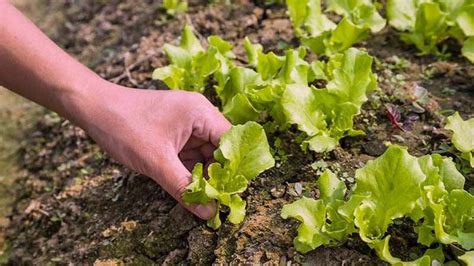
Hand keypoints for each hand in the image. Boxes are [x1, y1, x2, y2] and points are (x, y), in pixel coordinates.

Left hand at [73, 81, 230, 218]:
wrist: (93, 108)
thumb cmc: (125, 127)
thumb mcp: (157, 162)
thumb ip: (185, 188)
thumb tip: (209, 213)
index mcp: (200, 113)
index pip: (231, 141)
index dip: (234, 167)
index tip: (232, 192)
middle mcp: (198, 115)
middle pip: (219, 149)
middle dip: (217, 174)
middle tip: (216, 200)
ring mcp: (185, 124)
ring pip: (204, 154)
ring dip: (203, 174)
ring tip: (203, 198)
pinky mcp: (173, 133)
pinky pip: (189, 154)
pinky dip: (189, 170)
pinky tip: (188, 187)